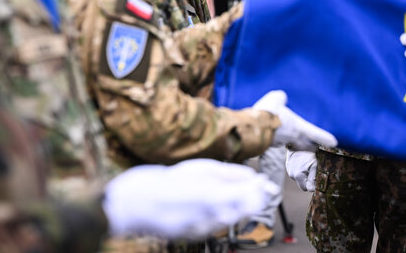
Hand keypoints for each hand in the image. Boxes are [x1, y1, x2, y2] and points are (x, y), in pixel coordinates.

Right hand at [103, 159, 278, 238]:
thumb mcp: (202, 169)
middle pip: (244, 211)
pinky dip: (221, 216)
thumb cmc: (168, 181)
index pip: (250, 197)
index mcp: (214, 195)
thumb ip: (231, 174)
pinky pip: (216, 226)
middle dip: (254, 200)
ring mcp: (202, 229)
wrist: (137, 204)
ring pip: (232, 220)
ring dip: (239, 208)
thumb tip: (254, 177)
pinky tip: (216, 205)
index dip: (262, 191)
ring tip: (236, 194)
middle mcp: (210, 216)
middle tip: (259, 189)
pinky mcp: (195, 236)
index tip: (267, 184)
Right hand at [253, 90, 336, 149]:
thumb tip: (281, 97)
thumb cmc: (267, 113)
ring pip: (290, 143)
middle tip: (315, 146)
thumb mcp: (276, 99)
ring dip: (292, 141)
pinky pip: (276, 141)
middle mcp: (291, 137)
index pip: (315, 133)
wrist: (250, 127)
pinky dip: (277, 138)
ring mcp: (279, 142)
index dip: (325, 138)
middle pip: (304, 144)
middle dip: (310, 146)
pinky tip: (273, 133)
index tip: (335, 143)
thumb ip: (281, 98)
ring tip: (293, 137)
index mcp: (297, 127)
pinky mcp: (268, 144)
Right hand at [285, 150, 316, 190]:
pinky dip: (299, 170)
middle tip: (311, 171)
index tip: (314, 178)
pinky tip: (302, 163)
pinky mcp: (288, 166)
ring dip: (303, 175)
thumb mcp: (314, 166)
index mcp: (298, 176)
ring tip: (306, 165)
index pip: (305, 188)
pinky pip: (294, 172)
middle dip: (306, 180)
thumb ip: (312, 179)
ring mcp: (289, 170)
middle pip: (301, 184)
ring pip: (298, 178)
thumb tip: (312, 190)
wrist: (299, 141)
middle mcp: (292, 175)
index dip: (311, 185)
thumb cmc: (308, 154)